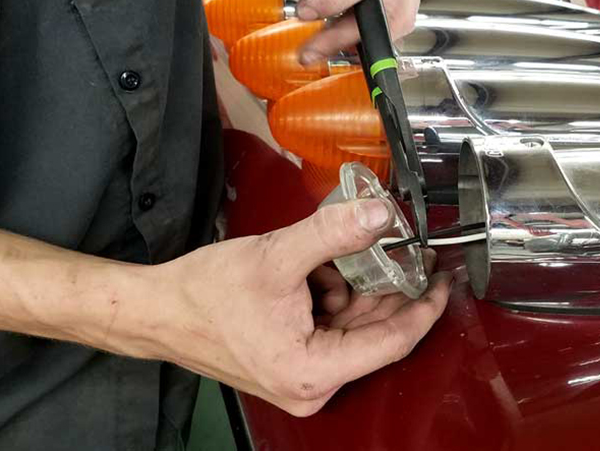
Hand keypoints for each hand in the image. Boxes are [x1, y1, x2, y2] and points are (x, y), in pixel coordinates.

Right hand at [141, 198, 452, 415]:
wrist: (157, 313)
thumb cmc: (204, 295)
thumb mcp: (277, 256)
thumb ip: (333, 233)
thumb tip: (381, 214)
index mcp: (313, 372)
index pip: (393, 341)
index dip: (424, 306)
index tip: (442, 278)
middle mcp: (311, 386)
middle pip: (374, 333)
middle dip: (389, 288)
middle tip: (406, 249)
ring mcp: (301, 379)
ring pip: (353, 327)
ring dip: (355, 289)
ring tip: (340, 253)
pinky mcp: (291, 365)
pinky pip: (331, 329)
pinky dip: (333, 296)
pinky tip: (316, 270)